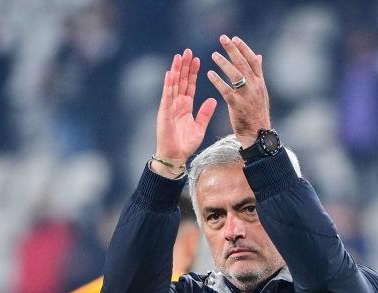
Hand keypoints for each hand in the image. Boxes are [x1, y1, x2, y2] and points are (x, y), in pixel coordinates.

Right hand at [154, 48, 217, 173]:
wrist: (175, 157)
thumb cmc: (185, 144)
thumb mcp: (200, 127)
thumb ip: (205, 113)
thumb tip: (213, 99)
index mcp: (185, 106)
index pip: (189, 85)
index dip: (193, 72)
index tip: (197, 59)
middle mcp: (176, 104)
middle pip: (181, 81)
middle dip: (184, 66)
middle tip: (188, 51)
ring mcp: (169, 107)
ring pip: (173, 85)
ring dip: (175, 71)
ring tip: (179, 56)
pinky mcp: (164, 113)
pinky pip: (166, 96)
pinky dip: (168, 85)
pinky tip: (170, 74)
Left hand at [205, 35, 270, 148]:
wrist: (258, 134)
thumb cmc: (257, 112)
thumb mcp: (260, 91)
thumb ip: (258, 73)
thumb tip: (259, 56)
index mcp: (260, 82)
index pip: (253, 60)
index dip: (244, 48)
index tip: (234, 38)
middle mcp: (255, 87)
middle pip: (244, 64)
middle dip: (233, 50)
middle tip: (223, 38)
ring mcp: (247, 96)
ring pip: (236, 75)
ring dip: (224, 63)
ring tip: (214, 55)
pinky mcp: (238, 106)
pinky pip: (227, 91)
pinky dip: (218, 81)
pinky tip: (209, 74)